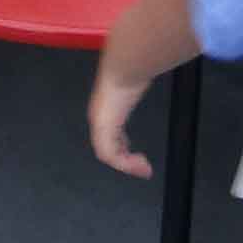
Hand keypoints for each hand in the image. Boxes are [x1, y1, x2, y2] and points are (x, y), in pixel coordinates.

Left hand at [87, 60, 155, 178]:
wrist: (121, 73)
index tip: (131, 151)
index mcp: (104, 110)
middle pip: (106, 148)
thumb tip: (143, 84)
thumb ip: (134, 89)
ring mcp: (99, 127)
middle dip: (124, 160)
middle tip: (141, 167)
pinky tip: (140, 164)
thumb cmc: (128, 76)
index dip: (119, 145)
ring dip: (127, 165)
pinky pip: (112, 156)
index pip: (108, 134)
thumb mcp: (132, 85)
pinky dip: (126, 164)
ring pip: (108, 155)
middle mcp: (98, 120)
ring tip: (144, 169)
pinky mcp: (104, 133)